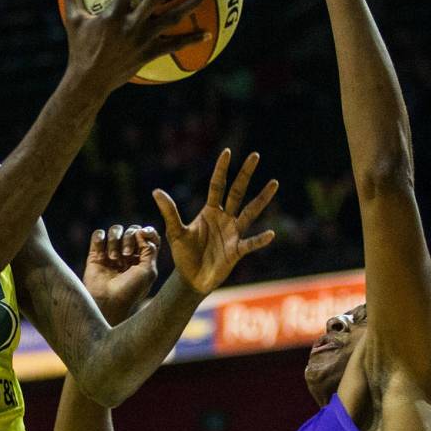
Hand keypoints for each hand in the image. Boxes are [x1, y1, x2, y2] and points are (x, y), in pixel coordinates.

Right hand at [62, 0, 211, 95]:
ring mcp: (142, 40)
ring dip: (190, 4)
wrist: (89, 81)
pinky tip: (207, 34)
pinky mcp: (148, 54)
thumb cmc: (79, 49)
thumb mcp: (72, 20)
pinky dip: (190, 40)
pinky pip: (173, 46)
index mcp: (113, 14)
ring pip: (171, 19)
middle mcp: (131, 25)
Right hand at [83, 224, 159, 323]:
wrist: (107, 302)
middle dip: (129, 238)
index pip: (148, 237)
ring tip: (113, 258)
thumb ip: (150, 249)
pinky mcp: (95, 255)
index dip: (148, 231)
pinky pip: (98, 235)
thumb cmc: (131, 290)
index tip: (145, 233)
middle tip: (126, 255)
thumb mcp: (149, 271)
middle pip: (131, 231)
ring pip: (115, 231)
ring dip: (115, 241)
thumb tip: (141, 232)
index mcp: (143, 259)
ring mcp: (111, 254)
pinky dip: (100, 238)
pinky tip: (102, 253)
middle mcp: (128, 255)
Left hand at [153, 149, 277, 294]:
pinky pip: (250, 243)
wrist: (190, 278)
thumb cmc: (183, 254)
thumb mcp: (175, 232)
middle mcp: (224, 218)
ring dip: (261, 198)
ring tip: (274, 183)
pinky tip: (270, 233)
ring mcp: (233, 233)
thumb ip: (169, 212)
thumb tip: (156, 191)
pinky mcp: (237, 251)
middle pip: (237, 192)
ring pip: (250, 212)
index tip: (228, 152)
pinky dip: (259, 239)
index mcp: (209, 211)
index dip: (221, 169)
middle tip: (255, 155)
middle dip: (245, 174)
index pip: (217, 185)